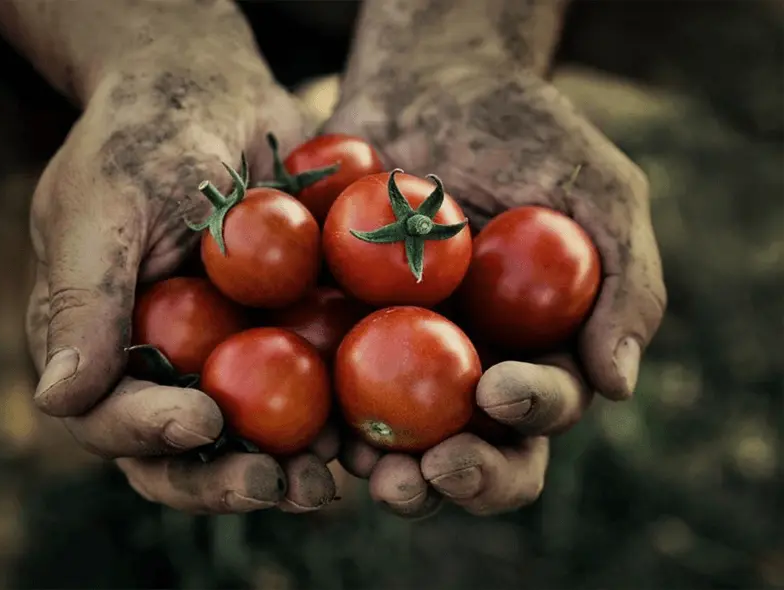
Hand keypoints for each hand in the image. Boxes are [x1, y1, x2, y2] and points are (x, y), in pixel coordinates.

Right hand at [26, 64, 337, 513]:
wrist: (214, 92)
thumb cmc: (144, 137)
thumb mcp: (102, 207)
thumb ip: (82, 302)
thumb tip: (59, 400)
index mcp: (105, 347)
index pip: (114, 418)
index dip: (152, 434)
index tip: (202, 420)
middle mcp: (167, 365)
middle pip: (190, 451)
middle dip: (229, 478)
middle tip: (279, 486)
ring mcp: (232, 354)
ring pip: (258, 436)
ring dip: (294, 467)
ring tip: (331, 478)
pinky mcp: (291, 335)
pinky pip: (316, 389)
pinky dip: (341, 417)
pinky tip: (371, 434)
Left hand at [326, 64, 665, 515]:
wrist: (431, 84)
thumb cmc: (527, 133)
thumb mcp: (598, 191)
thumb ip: (624, 284)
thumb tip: (616, 384)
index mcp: (535, 351)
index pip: (541, 409)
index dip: (528, 416)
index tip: (501, 390)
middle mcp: (467, 370)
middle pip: (469, 452)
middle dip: (455, 478)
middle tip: (427, 474)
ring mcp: (397, 357)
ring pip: (392, 441)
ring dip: (380, 468)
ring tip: (361, 466)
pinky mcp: (337, 332)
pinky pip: (323, 384)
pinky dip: (315, 411)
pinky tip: (305, 422)